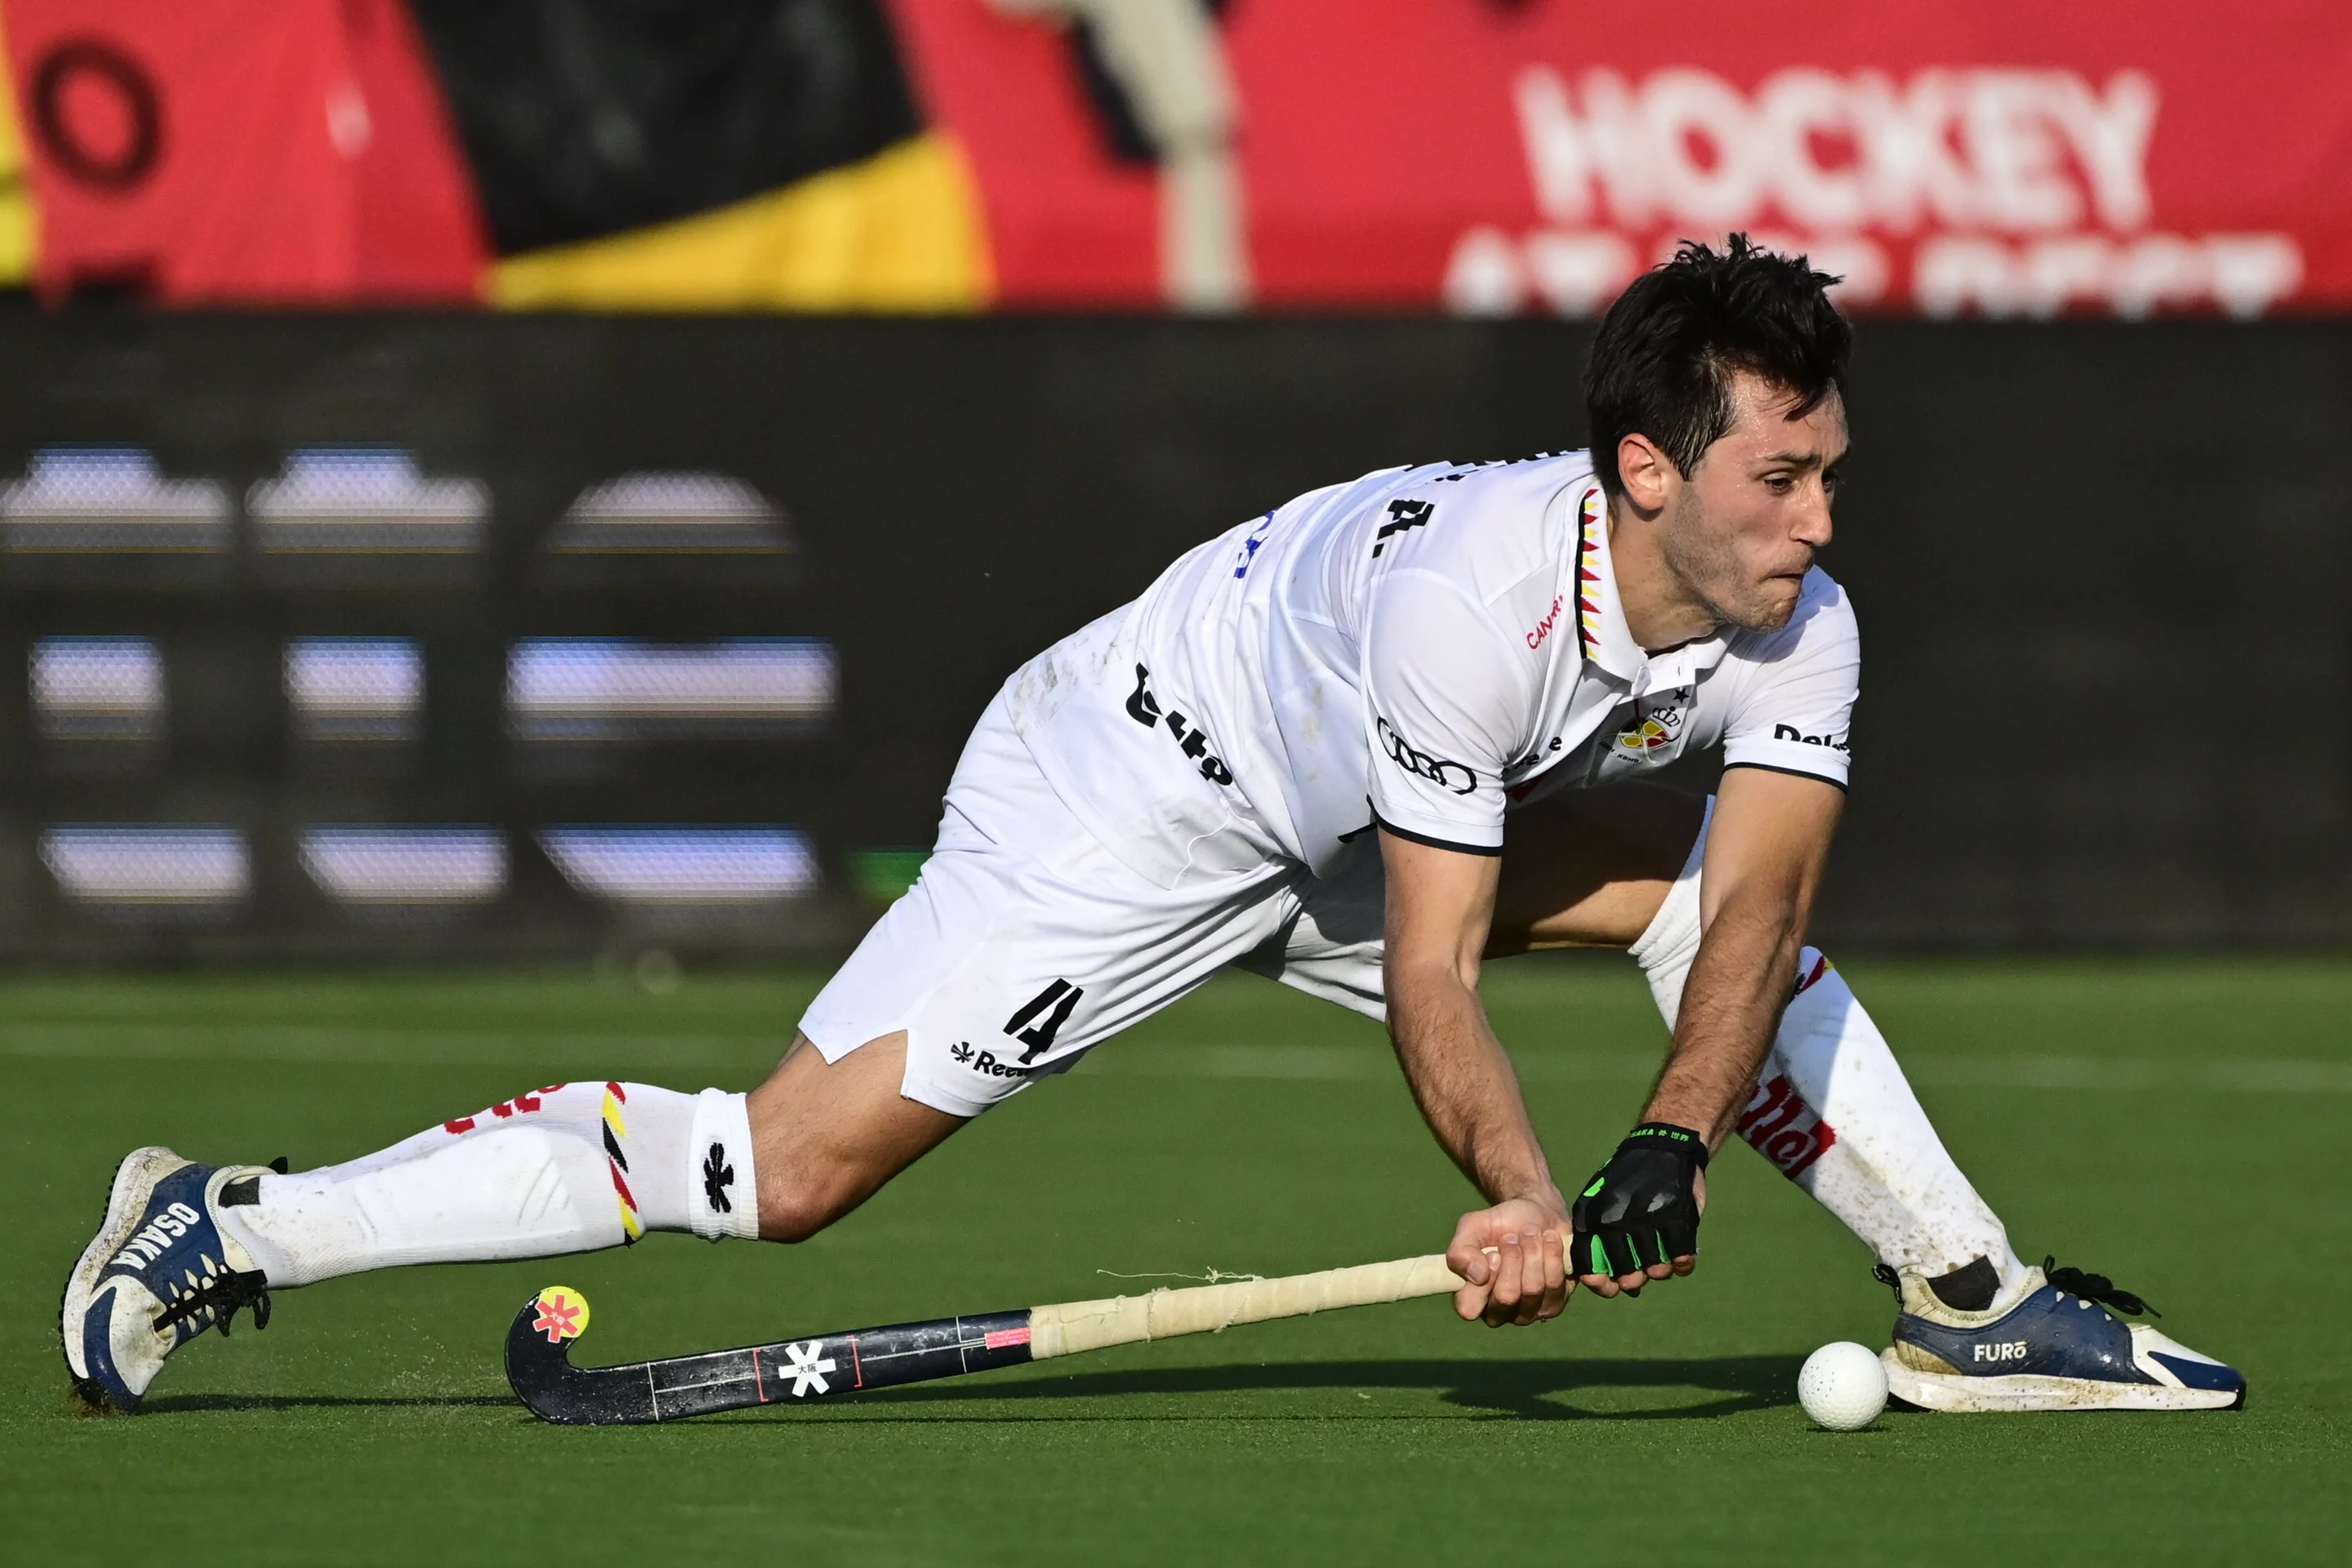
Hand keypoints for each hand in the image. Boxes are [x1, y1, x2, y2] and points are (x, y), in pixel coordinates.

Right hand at [1446, 1196, 1571, 1325]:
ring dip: (1532, 1252)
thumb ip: (1460, 1251)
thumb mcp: (1472, 1227)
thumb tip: (1478, 1276)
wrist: (1537, 1215)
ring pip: (1533, 1289)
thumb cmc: (1499, 1225)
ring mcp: (1528, 1312)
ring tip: (1530, 1233)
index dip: (1483, 1281)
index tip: (1493, 1253)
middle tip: (1512, 1237)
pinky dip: (1552, 1255)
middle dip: (1512, 1257)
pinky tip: (1548, 1240)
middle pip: (1507, 1296)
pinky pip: (1555, 1284)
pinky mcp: (1554, 1304)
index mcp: (1471, 1298)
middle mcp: (1498, 1312)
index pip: (1469, 1308)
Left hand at [1571, 1125, 1706, 1297]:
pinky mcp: (1679, 1218)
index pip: (1589, 1261)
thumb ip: (1594, 1231)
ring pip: (1656, 1269)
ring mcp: (1651, 1220)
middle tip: (1638, 1274)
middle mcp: (1621, 1220)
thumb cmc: (1629, 1179)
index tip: (1611, 1286)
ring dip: (1660, 1270)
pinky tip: (1679, 1258)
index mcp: (1597, 1216)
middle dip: (1633, 1280)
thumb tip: (1593, 1277)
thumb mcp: (1600, 1196)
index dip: (1599, 1283)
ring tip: (1661, 1260)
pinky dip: (1682, 1264)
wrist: (1664, 1146)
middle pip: (1627, 1273)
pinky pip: (1682, 1258)